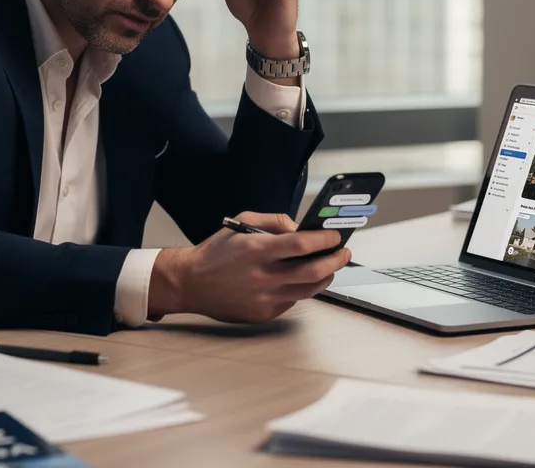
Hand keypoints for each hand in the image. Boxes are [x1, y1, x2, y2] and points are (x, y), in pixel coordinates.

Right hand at [149, 212, 350, 322]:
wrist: (191, 283)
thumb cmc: (216, 252)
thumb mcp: (241, 223)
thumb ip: (274, 222)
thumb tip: (301, 228)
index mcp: (257, 250)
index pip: (302, 244)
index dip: (325, 239)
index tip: (335, 235)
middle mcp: (262, 276)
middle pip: (313, 271)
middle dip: (335, 260)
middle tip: (344, 252)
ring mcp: (264, 298)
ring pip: (308, 290)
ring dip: (326, 277)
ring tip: (330, 267)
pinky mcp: (263, 313)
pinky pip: (292, 301)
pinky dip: (301, 289)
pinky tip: (302, 279)